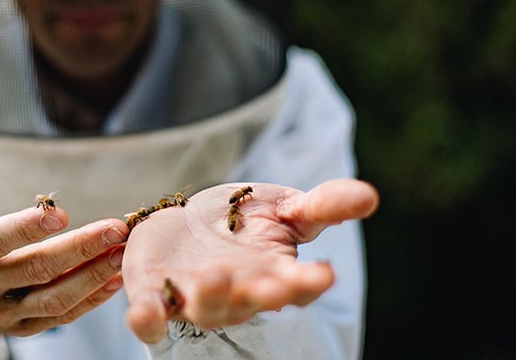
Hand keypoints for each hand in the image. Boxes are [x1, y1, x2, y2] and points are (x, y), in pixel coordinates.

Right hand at [0, 148, 129, 349]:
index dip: (26, 228)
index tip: (61, 213)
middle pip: (35, 269)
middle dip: (79, 248)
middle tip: (115, 228)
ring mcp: (2, 314)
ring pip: (53, 298)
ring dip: (92, 276)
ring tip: (122, 252)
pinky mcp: (21, 328)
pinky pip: (59, 317)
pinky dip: (90, 300)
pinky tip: (115, 279)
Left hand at [121, 179, 378, 342]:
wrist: (189, 222)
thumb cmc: (245, 219)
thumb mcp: (287, 207)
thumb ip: (325, 205)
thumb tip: (370, 196)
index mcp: (273, 274)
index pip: (297, 284)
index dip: (309, 282)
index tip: (325, 274)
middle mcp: (237, 293)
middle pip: (253, 300)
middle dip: (264, 295)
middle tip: (274, 288)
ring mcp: (195, 295)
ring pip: (206, 306)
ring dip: (211, 296)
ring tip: (214, 277)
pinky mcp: (156, 291)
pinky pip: (152, 314)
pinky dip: (148, 320)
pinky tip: (144, 320)